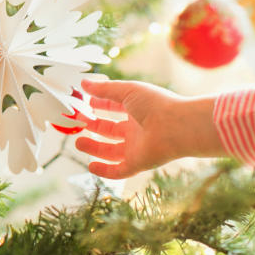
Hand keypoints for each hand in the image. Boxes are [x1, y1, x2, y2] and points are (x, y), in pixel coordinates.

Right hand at [74, 79, 222, 178]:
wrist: (176, 127)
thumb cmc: (155, 104)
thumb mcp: (127, 90)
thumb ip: (104, 89)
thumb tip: (84, 84)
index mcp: (136, 109)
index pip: (114, 107)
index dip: (99, 105)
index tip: (84, 103)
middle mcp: (136, 129)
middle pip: (111, 130)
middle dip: (94, 126)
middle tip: (78, 123)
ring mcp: (137, 147)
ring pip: (111, 151)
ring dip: (94, 148)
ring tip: (78, 142)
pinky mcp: (138, 163)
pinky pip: (118, 170)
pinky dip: (104, 170)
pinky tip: (90, 165)